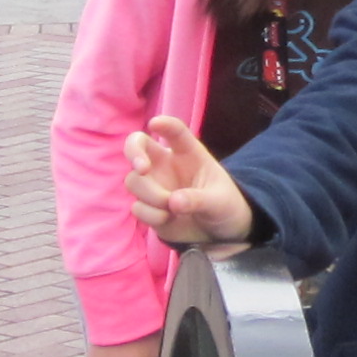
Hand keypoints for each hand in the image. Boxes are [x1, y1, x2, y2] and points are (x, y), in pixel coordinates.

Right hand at [124, 116, 253, 244]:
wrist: (218, 233)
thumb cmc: (222, 205)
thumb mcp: (219, 202)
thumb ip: (199, 199)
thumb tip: (173, 201)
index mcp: (188, 153)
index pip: (175, 131)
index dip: (165, 124)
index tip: (154, 124)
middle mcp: (165, 164)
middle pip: (137, 144)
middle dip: (134, 153)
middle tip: (143, 169)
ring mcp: (153, 184)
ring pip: (133, 181)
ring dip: (151, 196)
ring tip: (172, 210)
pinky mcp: (147, 206)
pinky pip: (137, 207)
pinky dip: (151, 215)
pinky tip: (168, 219)